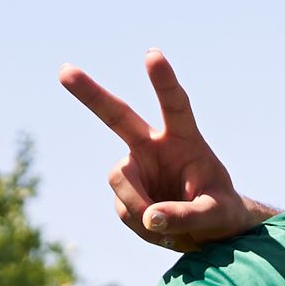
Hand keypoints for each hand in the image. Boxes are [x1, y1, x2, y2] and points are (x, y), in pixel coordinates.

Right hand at [59, 49, 262, 250]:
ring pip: (121, 181)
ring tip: (169, 224)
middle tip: (64, 70)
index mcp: (185, 139)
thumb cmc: (220, 212)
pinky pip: (125, 209)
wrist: (209, 230)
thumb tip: (151, 218)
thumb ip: (188, 215)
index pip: (175, 106)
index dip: (163, 81)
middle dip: (90, 94)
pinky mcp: (124, 190)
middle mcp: (153, 145)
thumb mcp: (215, 215)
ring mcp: (135, 166)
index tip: (153, 55)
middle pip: (117, 116)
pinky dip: (142, 224)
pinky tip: (160, 228)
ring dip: (140, 205)